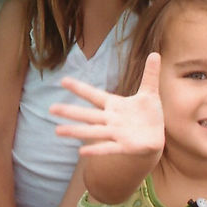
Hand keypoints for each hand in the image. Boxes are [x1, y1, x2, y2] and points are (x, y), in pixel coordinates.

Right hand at [50, 52, 164, 161]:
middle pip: (88, 114)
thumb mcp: (150, 93)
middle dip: (70, 111)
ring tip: (58, 131)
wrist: (155, 138)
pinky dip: (96, 150)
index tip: (63, 80)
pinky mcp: (124, 146)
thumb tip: (155, 53)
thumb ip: (150, 75)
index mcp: (114, 105)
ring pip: (93, 131)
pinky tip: (81, 153)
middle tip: (51, 108)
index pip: (94, 95)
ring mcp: (115, 133)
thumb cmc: (149, 115)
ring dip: (76, 131)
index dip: (80, 88)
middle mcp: (111, 119)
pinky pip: (108, 148)